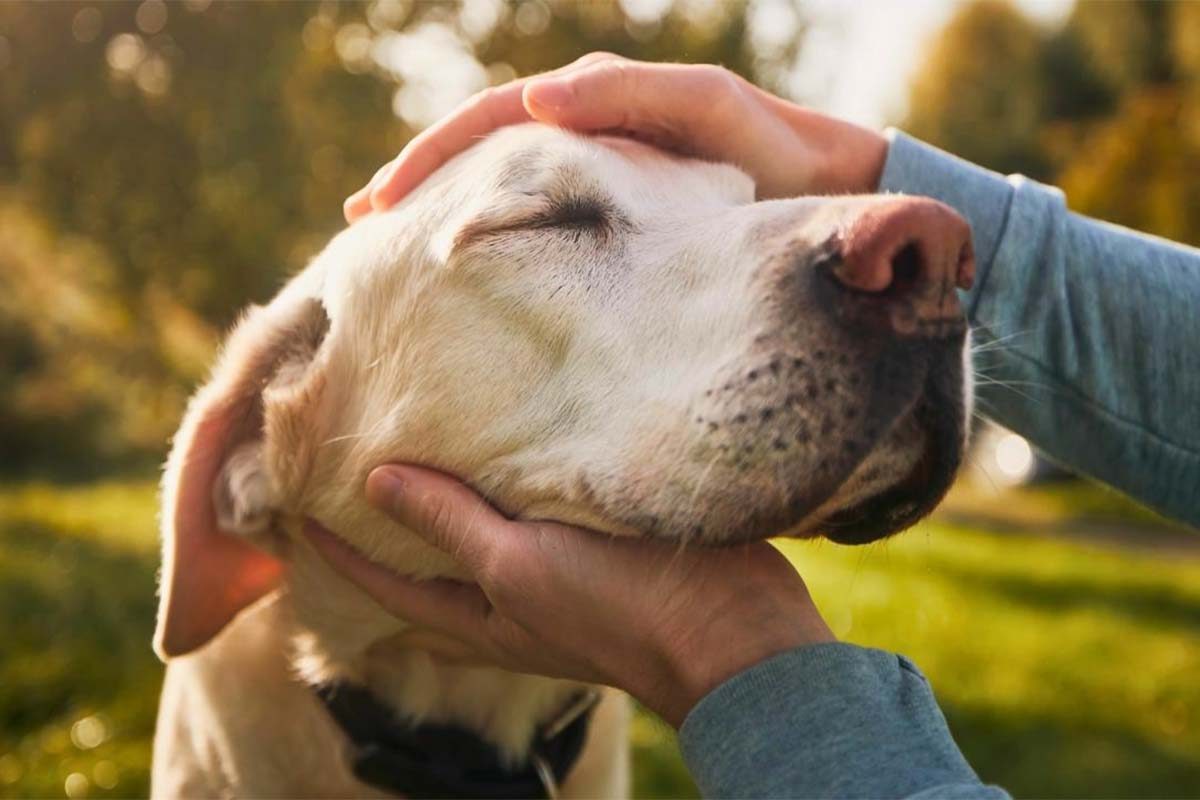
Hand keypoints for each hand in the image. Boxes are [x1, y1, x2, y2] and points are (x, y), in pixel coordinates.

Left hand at [304, 464, 835, 726]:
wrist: (731, 629)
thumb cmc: (617, 608)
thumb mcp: (519, 565)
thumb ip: (451, 524)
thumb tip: (375, 483)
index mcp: (481, 617)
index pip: (386, 585)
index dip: (338, 551)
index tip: (295, 507)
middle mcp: (510, 602)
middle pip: (431, 568)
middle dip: (390, 533)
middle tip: (351, 481)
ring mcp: (557, 577)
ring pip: (484, 538)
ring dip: (451, 504)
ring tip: (422, 454)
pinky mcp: (599, 547)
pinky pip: (538, 513)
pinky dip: (512, 485)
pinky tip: (512, 447)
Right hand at [344, 54, 887, 220]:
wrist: (825, 188)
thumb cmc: (772, 150)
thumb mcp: (709, 111)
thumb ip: (633, 98)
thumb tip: (538, 103)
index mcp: (594, 101)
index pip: (490, 122)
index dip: (430, 158)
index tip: (379, 204)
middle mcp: (585, 129)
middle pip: (479, 149)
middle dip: (416, 181)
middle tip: (358, 226)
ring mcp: (597, 169)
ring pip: (501, 183)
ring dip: (444, 206)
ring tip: (391, 244)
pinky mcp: (615, 211)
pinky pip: (538, 213)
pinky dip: (493, 229)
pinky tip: (467, 262)